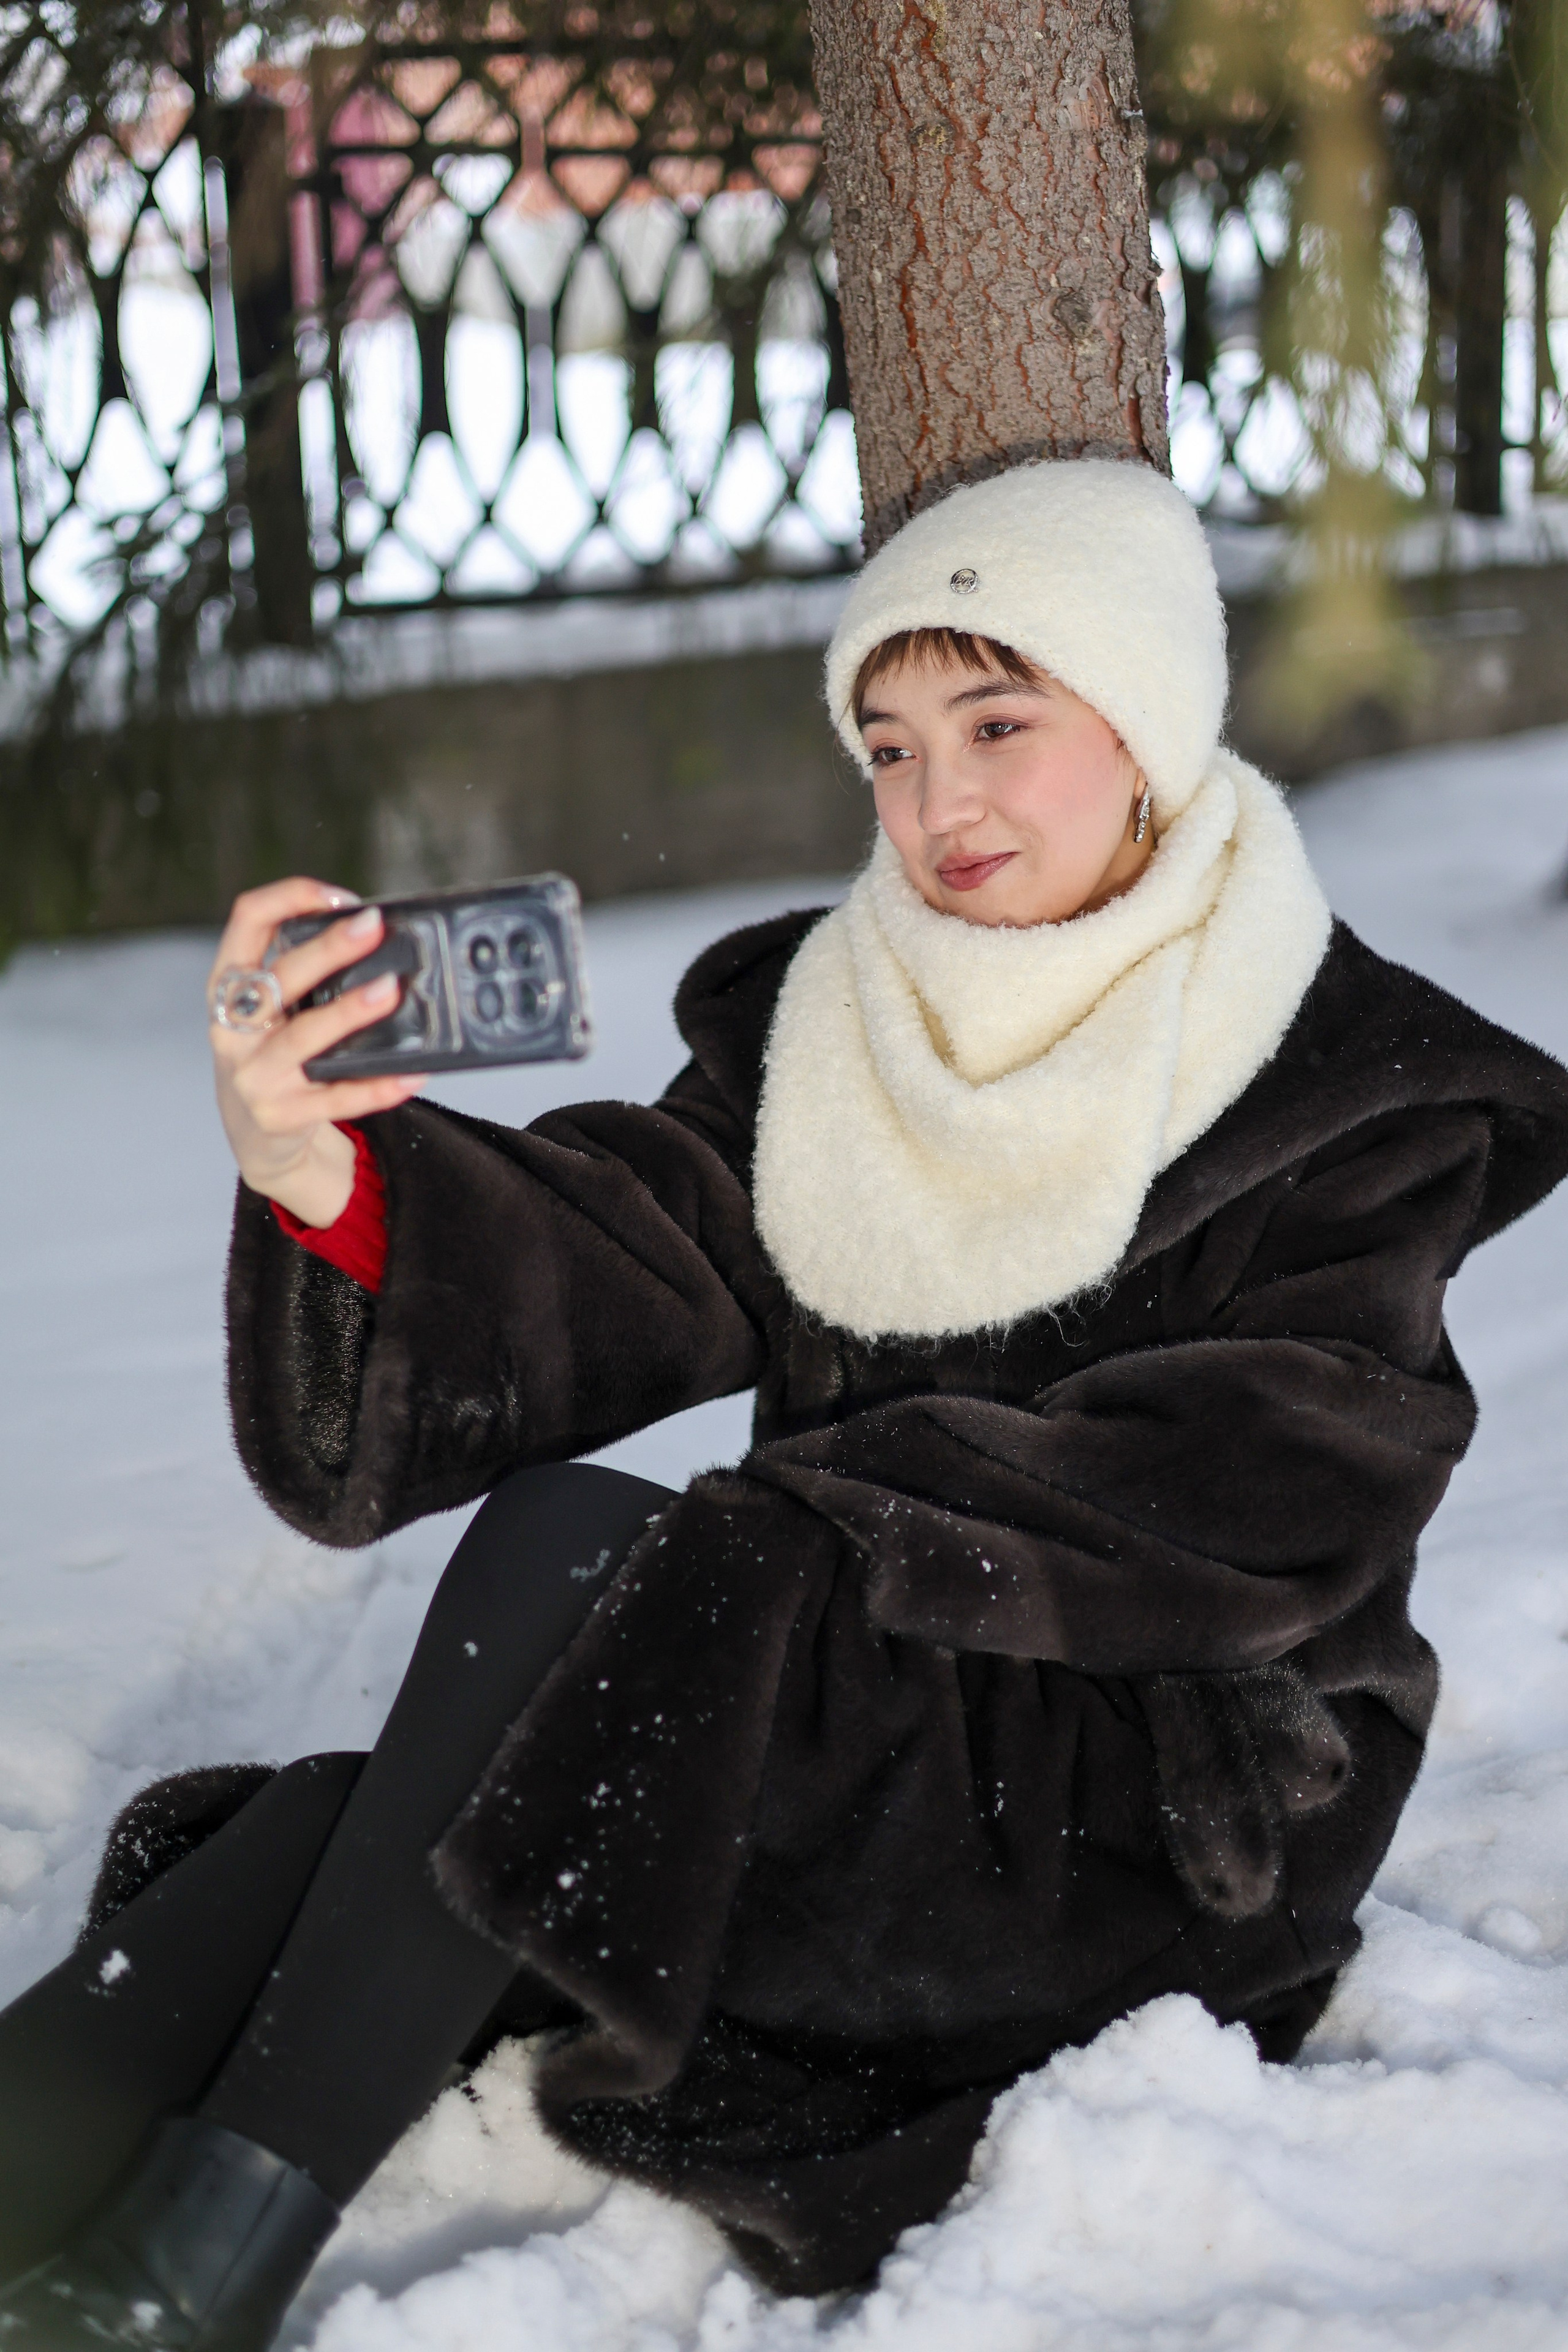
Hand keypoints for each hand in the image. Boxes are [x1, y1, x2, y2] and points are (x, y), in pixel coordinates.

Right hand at [208, 878, 427, 1226]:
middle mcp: (233, 1028)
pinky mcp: (282, 1116)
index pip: (247, 921)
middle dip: (327, 949)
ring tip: (389, 990)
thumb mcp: (271, 1009)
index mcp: (228, 985)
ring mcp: (254, 1075)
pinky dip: (377, 1086)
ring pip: (303, 1036)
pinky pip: (337, 1098)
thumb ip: (304, 975)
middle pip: (279, 977)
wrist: (257, 1134)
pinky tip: (411, 1072)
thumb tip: (377, 938)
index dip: (289, 897)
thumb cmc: (273, 1052)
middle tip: (373, 927)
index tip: (337, 896)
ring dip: (348, 1011)